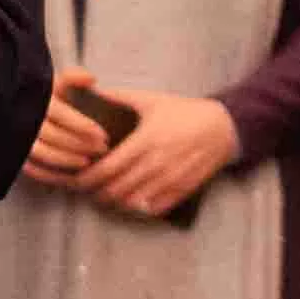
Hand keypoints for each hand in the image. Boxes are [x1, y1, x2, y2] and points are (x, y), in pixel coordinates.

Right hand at [21, 66, 116, 189]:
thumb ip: (73, 77)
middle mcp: (25, 118)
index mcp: (37, 99)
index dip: (82, 125)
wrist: (20, 112)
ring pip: (42, 153)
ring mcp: (19, 138)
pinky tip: (71, 176)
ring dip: (67, 160)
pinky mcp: (17, 155)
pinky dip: (53, 175)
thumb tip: (91, 78)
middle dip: (80, 144)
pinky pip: (33, 169)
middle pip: (53, 135)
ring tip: (87, 163)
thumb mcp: (57, 84)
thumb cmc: (47, 99)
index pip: (60, 113)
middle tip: (102, 149)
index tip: (102, 134)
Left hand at [77, 93, 238, 218]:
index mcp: (146, 140)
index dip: (87, 179)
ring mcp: (170, 179)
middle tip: (86, 190)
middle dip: (96, 193)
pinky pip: (153, 208)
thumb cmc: (184, 112)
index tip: (76, 180)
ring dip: (114, 202)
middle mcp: (157, 163)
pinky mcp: (182, 190)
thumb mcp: (152, 100)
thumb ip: (120, 97)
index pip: (107, 168)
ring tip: (104, 196)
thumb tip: (94, 91)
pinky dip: (137, 207)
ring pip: (133, 202)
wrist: (223, 127)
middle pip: (116, 189)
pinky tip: (129, 201)